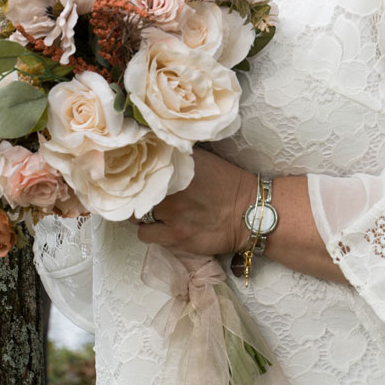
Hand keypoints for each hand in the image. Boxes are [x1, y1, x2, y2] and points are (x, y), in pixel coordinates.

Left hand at [137, 148, 255, 257]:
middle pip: (136, 192)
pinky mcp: (176, 235)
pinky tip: (161, 226)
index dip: (136, 173)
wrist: (249, 213)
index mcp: (178, 166)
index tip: (135, 176)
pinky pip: (145, 234)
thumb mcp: (204, 160)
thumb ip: (178, 155)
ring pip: (136, 215)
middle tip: (145, 196)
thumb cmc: (228, 184)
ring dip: (143, 213)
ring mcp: (173, 213)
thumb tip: (155, 148)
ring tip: (154, 212)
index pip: (141, 167)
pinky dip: (149, 231)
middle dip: (139, 194)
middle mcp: (173, 188)